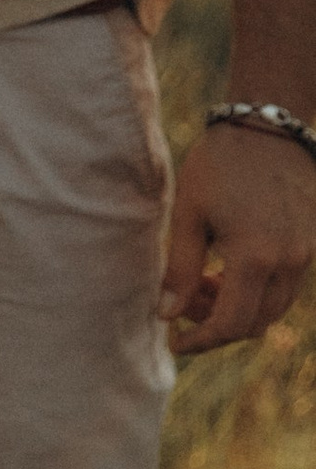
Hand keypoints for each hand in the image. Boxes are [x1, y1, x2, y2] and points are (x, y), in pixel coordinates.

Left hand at [161, 122, 315, 354]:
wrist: (268, 126)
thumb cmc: (221, 164)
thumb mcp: (189, 212)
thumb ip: (179, 267)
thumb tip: (167, 314)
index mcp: (255, 258)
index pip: (230, 324)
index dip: (201, 341)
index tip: (175, 342)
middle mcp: (289, 262)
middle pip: (255, 323)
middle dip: (216, 324)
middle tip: (184, 302)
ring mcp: (305, 254)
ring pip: (273, 308)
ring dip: (237, 308)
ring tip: (203, 281)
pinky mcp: (311, 244)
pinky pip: (285, 286)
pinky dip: (256, 290)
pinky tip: (228, 267)